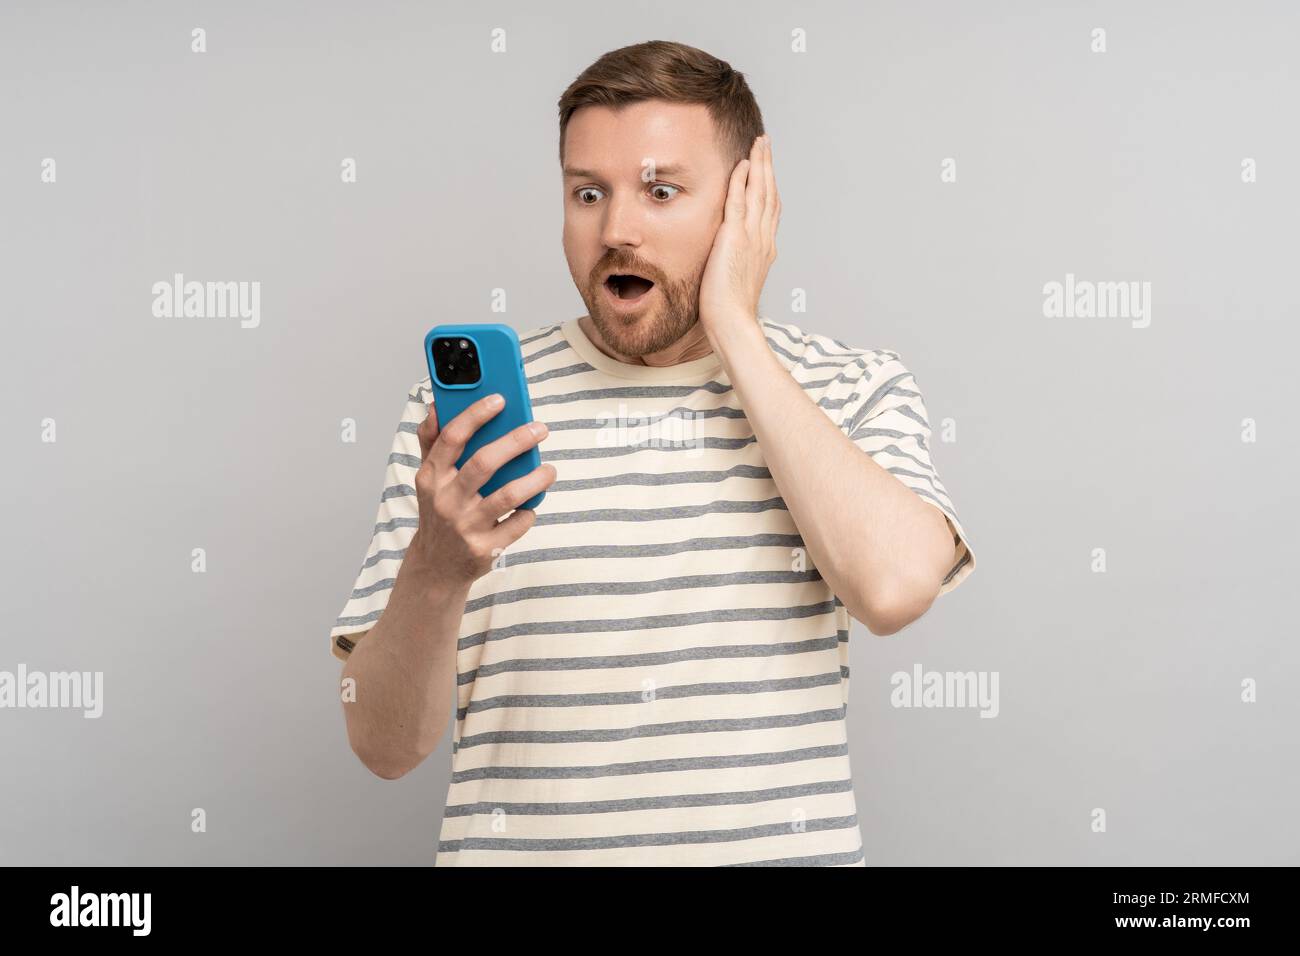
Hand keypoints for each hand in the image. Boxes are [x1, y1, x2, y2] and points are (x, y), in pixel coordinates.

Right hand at [406, 393, 555, 586]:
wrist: (436, 565)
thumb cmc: (439, 511)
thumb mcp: (428, 477)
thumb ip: (431, 440)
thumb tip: (437, 405)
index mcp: (431, 476)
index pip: (451, 437)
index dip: (476, 415)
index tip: (500, 399)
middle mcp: (446, 500)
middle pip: (484, 463)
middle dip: (516, 441)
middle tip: (540, 430)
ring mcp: (465, 526)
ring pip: (507, 495)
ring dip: (535, 479)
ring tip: (548, 470)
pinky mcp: (484, 548)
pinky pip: (517, 524)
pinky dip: (530, 511)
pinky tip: (533, 503)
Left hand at [698, 133, 780, 338]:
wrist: (733, 322)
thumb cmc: (729, 311)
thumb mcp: (735, 280)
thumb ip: (734, 262)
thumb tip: (725, 258)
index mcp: (764, 249)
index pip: (770, 209)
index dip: (769, 186)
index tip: (765, 169)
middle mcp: (764, 239)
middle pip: (770, 194)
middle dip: (768, 166)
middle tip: (766, 144)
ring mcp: (752, 237)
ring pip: (760, 192)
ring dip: (760, 164)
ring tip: (759, 143)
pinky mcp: (735, 238)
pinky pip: (739, 201)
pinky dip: (742, 181)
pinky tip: (741, 164)